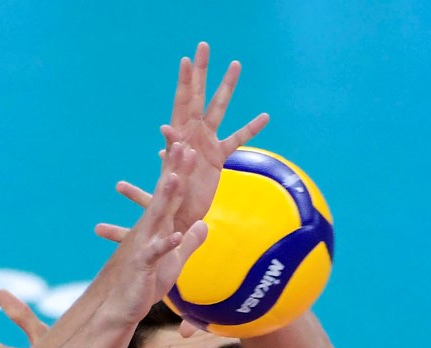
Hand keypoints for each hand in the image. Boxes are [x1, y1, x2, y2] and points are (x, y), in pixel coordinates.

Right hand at [91, 140, 208, 321]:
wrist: (122, 306)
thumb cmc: (147, 283)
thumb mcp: (176, 260)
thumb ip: (190, 242)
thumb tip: (203, 226)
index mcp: (159, 227)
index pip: (171, 194)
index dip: (180, 171)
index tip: (189, 147)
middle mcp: (150, 230)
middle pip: (165, 196)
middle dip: (175, 171)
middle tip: (185, 146)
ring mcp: (146, 245)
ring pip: (158, 217)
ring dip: (166, 198)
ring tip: (175, 179)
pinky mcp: (144, 265)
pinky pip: (157, 252)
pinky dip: (167, 244)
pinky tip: (177, 235)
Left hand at [162, 42, 269, 223]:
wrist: (178, 220)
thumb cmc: (169, 202)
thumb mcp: (168, 177)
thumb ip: (170, 153)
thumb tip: (166, 130)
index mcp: (178, 136)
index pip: (182, 102)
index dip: (185, 81)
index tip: (187, 59)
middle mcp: (192, 133)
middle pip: (198, 96)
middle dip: (202, 72)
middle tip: (204, 46)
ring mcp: (206, 143)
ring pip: (219, 109)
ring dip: (227, 87)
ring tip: (235, 64)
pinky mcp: (217, 158)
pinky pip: (237, 139)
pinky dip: (250, 128)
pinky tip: (265, 116)